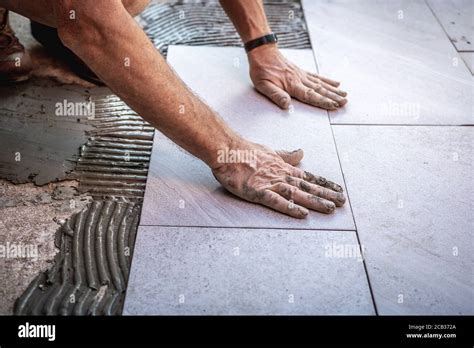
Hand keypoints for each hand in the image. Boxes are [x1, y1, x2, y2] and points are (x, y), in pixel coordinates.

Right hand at [211, 141, 345, 217]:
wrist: (227, 150)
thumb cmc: (246, 151)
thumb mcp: (270, 152)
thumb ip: (286, 155)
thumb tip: (301, 153)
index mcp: (283, 168)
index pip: (308, 177)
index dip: (324, 184)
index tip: (338, 189)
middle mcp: (281, 176)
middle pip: (307, 187)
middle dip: (326, 194)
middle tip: (343, 202)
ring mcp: (270, 184)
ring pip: (297, 194)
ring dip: (314, 201)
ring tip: (330, 208)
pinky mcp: (258, 192)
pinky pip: (276, 201)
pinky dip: (289, 207)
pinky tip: (302, 214)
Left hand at [248, 44, 347, 109]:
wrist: (262, 52)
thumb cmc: (261, 70)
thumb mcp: (264, 85)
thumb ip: (276, 95)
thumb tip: (287, 105)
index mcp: (292, 85)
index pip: (310, 95)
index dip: (322, 102)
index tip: (333, 106)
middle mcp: (300, 79)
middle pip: (320, 90)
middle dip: (333, 97)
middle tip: (345, 102)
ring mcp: (302, 75)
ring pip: (321, 84)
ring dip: (334, 91)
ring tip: (345, 95)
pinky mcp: (301, 71)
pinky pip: (317, 77)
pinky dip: (328, 81)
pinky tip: (336, 84)